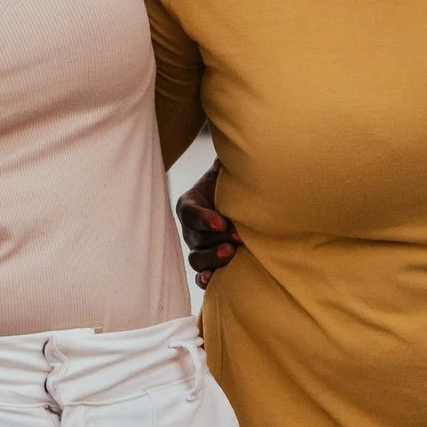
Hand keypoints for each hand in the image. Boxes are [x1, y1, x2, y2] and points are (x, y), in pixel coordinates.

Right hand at [175, 161, 241, 288]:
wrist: (236, 210)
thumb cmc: (229, 191)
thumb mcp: (224, 176)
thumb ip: (225, 165)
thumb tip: (234, 148)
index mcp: (190, 204)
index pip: (190, 212)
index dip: (204, 218)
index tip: (221, 221)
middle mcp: (190, 229)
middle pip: (195, 238)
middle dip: (215, 238)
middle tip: (236, 237)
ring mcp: (196, 248)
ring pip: (196, 258)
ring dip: (212, 258)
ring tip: (231, 253)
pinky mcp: (205, 265)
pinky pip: (199, 276)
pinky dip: (204, 279)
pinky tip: (213, 279)